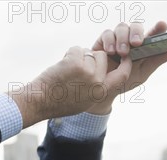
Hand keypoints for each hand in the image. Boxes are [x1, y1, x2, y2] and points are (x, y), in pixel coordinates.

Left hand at [9, 46, 131, 127]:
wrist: (41, 101)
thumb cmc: (60, 102)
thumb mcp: (85, 101)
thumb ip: (97, 87)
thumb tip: (102, 72)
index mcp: (101, 92)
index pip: (123, 75)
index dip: (125, 63)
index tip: (125, 56)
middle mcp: (97, 82)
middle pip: (102, 57)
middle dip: (91, 57)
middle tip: (77, 68)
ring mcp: (87, 72)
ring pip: (88, 52)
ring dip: (78, 56)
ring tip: (67, 70)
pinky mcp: (75, 63)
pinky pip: (77, 49)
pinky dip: (69, 54)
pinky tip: (61, 66)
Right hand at [87, 21, 166, 113]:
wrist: (103, 88)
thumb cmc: (124, 80)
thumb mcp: (141, 74)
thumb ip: (154, 63)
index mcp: (143, 46)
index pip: (152, 33)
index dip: (158, 28)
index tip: (162, 25)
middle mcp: (130, 39)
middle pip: (136, 26)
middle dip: (137, 32)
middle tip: (137, 43)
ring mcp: (117, 38)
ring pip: (121, 27)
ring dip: (123, 39)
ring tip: (122, 53)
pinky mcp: (104, 40)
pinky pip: (107, 34)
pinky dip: (110, 41)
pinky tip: (111, 52)